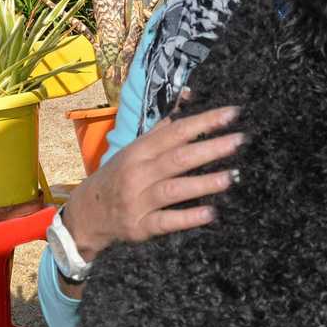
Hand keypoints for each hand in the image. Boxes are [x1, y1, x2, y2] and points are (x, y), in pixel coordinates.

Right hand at [62, 94, 243, 262]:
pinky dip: (187, 217)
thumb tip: (187, 99)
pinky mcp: (139, 227)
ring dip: (203, 183)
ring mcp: (138, 200)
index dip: (204, 122)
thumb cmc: (118, 176)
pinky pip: (165, 221)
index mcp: (139, 150)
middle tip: (240, 141)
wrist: (86, 212)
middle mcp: (138, 173)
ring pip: (173, 189)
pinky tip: (210, 213)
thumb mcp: (134, 150)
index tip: (231, 114)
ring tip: (231, 177)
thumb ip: (162, 129)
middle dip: (210, 148)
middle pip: (178, 158)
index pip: (175, 132)